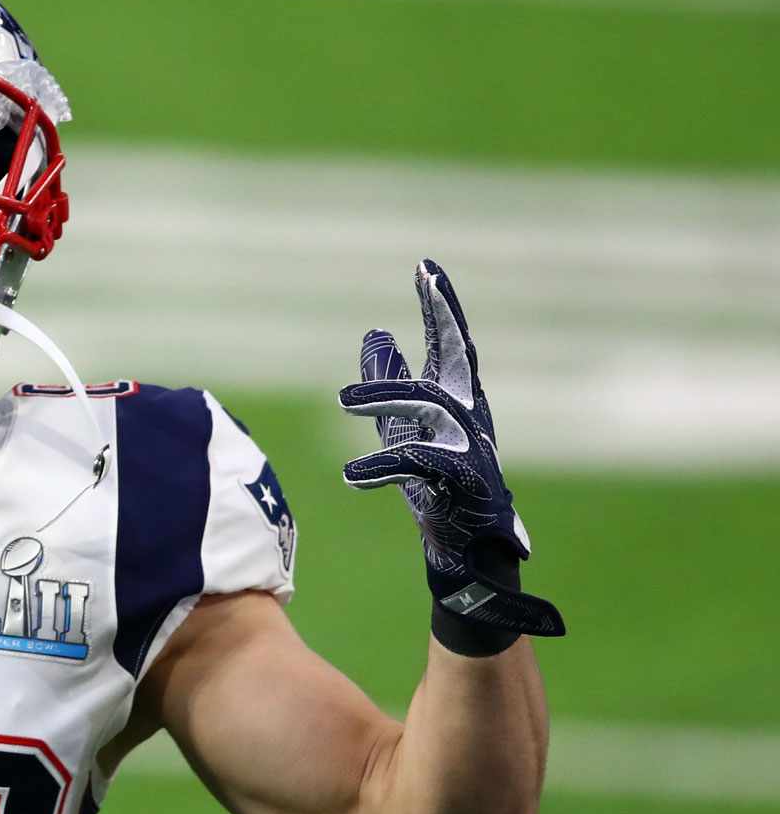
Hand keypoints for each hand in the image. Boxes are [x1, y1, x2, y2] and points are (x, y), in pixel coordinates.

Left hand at [339, 260, 564, 643]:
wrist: (465, 547)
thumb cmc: (437, 482)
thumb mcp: (404, 424)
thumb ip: (390, 380)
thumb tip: (375, 331)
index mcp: (460, 399)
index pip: (451, 343)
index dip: (439, 305)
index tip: (424, 266)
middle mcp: (471, 416)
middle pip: (456, 360)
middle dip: (441, 323)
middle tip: (407, 301)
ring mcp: (469, 447)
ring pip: (430, 407)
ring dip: (384, 397)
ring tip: (342, 399)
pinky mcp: (459, 483)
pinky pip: (416, 463)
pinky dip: (380, 465)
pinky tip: (352, 473)